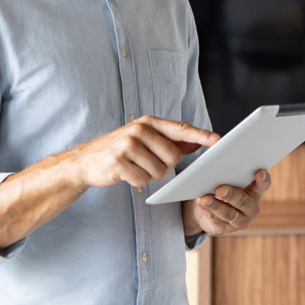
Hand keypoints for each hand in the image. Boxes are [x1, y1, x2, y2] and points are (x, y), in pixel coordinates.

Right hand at [69, 116, 216, 190]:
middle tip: (147, 163)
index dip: (200, 135)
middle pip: (172, 157)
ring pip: (159, 171)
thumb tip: (198, 140)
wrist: (86, 160)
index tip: (217, 140)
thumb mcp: (145, 139)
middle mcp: (139, 130)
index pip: (180, 128)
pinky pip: (142, 180)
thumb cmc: (121, 150)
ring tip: (135, 167)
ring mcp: (127, 145)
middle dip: (164, 166)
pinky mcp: (118, 162)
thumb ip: (171, 140)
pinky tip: (126, 173)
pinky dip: (137, 182)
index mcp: (148, 122)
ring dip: (149, 175)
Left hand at [187, 170, 270, 236]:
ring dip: (215, 206)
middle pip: (242, 201)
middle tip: (220, 189)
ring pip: (228, 213)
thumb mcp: (231, 183)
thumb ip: (229, 177)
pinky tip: (202, 205)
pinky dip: (208, 211)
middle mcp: (251, 208)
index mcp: (255, 193)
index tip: (260, 172)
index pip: (262, 186)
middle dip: (231, 195)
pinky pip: (216, 220)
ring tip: (205, 199)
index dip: (263, 180)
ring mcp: (239, 221)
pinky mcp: (225, 229)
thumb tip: (217, 171)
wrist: (212, 212)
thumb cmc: (225, 190)